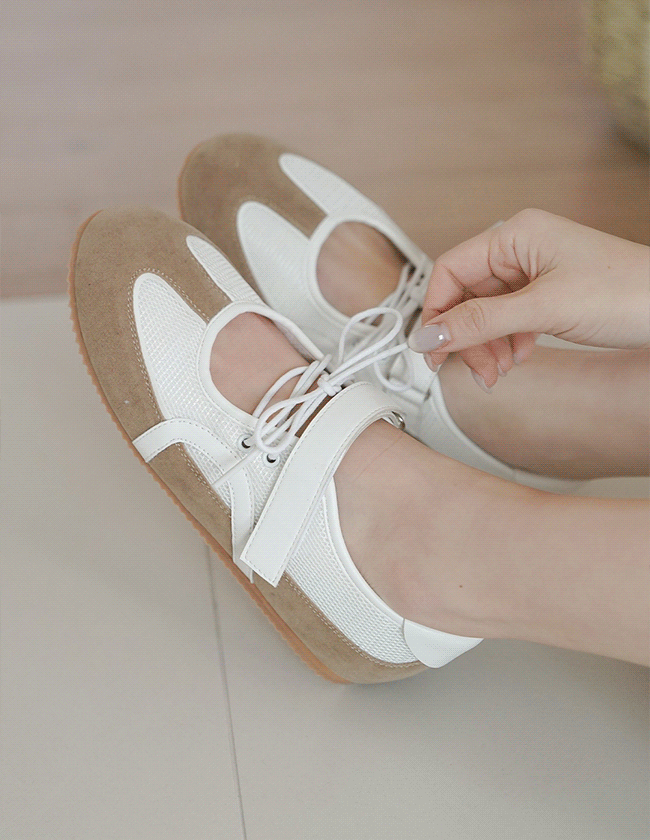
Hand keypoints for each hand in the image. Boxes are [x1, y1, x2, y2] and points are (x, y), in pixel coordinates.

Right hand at [409, 209, 649, 389]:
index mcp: (515, 236)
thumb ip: (480, 322)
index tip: (432, 348)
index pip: (450, 270)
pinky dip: (506, 343)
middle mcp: (521, 250)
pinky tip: (517, 358)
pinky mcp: (547, 295)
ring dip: (485, 345)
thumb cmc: (627, 291)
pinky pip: (509, 320)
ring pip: (487, 313)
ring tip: (498, 371)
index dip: (437, 311)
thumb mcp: (543, 309)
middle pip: (467, 296)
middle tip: (472, 369)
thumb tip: (430, 334)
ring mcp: (534, 273)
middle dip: (465, 336)